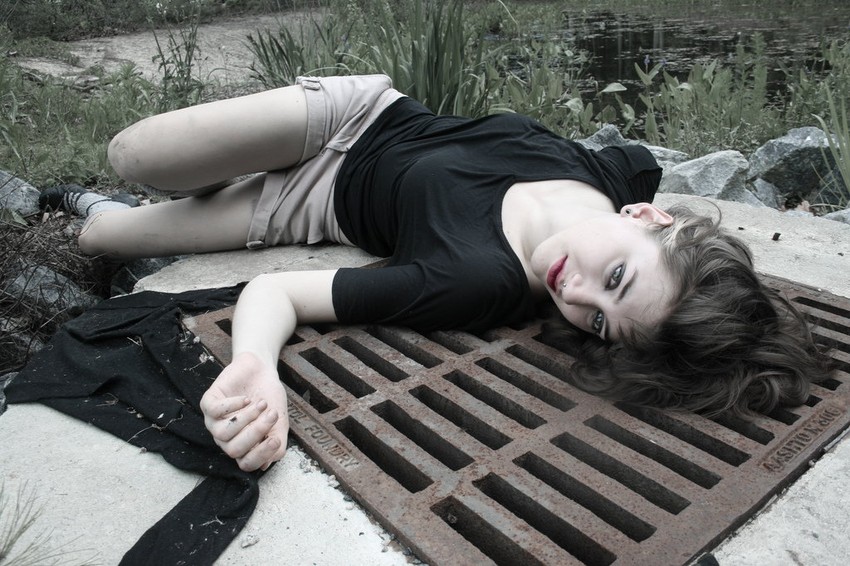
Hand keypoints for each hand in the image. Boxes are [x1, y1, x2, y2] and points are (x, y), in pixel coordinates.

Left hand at [200, 352, 288, 470]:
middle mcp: (226, 438)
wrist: (261, 371)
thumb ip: (277, 443)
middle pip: (233, 450)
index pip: (246, 464)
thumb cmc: (269, 397)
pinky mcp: (208, 403)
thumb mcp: (280, 422)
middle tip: (271, 415)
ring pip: (222, 434)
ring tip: (261, 404)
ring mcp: (214, 422)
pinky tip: (246, 399)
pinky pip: (214, 412)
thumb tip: (266, 464)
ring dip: (246, 418)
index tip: (276, 439)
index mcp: (242, 445)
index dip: (261, 455)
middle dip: (255, 433)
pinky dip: (233, 405)